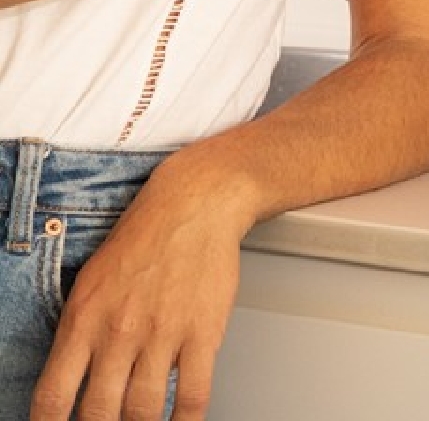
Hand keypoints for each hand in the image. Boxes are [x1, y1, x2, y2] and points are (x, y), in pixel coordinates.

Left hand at [30, 174, 240, 420]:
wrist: (196, 202)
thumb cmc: (145, 237)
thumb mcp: (90, 281)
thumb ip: (79, 333)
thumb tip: (71, 384)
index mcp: (83, 320)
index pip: (52, 399)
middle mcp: (119, 332)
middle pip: (97, 415)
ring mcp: (162, 334)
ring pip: (142, 413)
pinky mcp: (203, 332)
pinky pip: (192, 396)